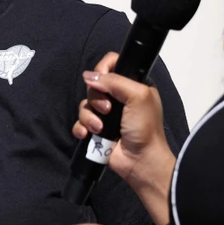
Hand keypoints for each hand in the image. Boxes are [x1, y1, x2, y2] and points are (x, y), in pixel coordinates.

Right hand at [75, 52, 174, 193]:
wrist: (140, 160)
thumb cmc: (145, 127)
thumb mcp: (138, 96)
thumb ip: (114, 81)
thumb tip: (88, 76)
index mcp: (132, 85)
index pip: (112, 65)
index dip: (103, 69)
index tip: (102, 78)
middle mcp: (118, 97)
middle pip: (94, 85)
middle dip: (96, 98)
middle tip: (107, 110)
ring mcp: (106, 114)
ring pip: (84, 105)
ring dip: (89, 116)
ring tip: (99, 128)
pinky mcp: (95, 129)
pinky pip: (79, 122)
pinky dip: (80, 128)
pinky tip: (87, 134)